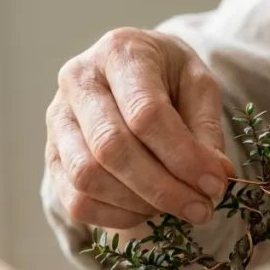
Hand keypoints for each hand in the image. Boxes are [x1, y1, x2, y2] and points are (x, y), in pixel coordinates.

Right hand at [46, 28, 235, 230]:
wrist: (130, 74)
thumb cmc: (168, 78)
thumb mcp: (199, 87)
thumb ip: (207, 129)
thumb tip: (215, 176)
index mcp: (120, 53)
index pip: (146, 113)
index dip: (183, 156)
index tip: (216, 184)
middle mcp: (79, 81)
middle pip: (112, 148)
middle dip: (162, 188)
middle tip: (200, 209)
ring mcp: (58, 120)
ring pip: (88, 178)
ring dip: (138, 204)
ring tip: (175, 205)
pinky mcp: (53, 156)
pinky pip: (76, 201)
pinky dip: (116, 216)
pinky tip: (147, 210)